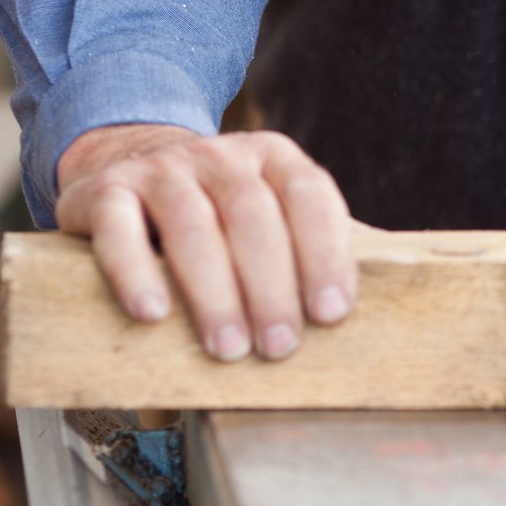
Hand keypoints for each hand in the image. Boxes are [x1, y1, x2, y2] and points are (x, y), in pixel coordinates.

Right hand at [54, 124, 361, 361]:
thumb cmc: (219, 208)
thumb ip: (322, 237)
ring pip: (190, 224)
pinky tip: (152, 314)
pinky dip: (134, 271)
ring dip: (213, 290)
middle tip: (279, 347)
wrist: (125, 161)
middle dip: (271, 285)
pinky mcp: (104, 193)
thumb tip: (401, 278)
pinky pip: (117, 228)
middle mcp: (221, 157)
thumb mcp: (275, 209)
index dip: (326, 253)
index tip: (332, 313)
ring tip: (227, 348)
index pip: (310, 196)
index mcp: (274, 158)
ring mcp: (161, 171)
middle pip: (253, 215)